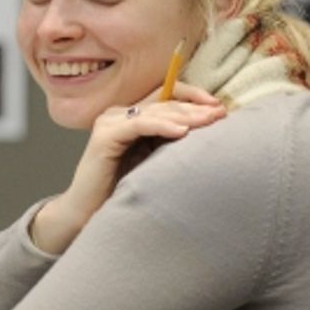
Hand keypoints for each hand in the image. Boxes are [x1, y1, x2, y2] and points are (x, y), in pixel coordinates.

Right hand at [30, 83, 226, 253]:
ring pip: (154, 111)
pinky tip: (182, 132)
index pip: (166, 95)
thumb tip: (209, 131)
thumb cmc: (123, 190)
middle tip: (221, 114)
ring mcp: (110, 122)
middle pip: (164, 102)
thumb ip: (171, 142)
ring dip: (185, 115)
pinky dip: (161, 126)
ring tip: (209, 120)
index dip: (193, 96)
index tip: (219, 107)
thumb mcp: (154, 161)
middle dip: (195, 107)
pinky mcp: (104, 136)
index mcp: (132, 116)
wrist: (88, 214)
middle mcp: (119, 113)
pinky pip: (138, 125)